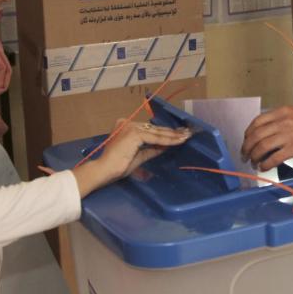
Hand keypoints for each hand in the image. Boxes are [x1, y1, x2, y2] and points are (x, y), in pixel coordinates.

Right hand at [73, 120, 190, 196]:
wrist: (105, 170)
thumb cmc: (118, 166)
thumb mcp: (139, 155)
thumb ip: (152, 149)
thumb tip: (166, 146)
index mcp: (126, 126)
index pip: (149, 129)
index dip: (165, 132)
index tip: (179, 133)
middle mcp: (128, 123)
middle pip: (154, 129)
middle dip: (172, 132)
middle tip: (187, 133)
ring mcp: (131, 127)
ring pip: (157, 133)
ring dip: (173, 136)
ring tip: (186, 137)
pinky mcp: (135, 133)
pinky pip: (155, 138)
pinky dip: (168, 140)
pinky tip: (178, 141)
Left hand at [241, 106, 292, 169]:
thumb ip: (280, 121)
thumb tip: (264, 135)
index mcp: (282, 112)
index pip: (257, 122)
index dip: (248, 134)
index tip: (246, 142)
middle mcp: (283, 121)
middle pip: (256, 135)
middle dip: (247, 148)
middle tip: (245, 156)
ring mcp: (289, 135)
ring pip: (262, 147)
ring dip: (254, 157)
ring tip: (254, 163)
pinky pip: (274, 158)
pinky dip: (266, 164)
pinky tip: (264, 167)